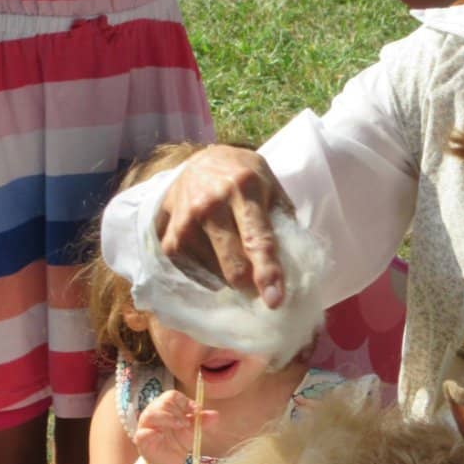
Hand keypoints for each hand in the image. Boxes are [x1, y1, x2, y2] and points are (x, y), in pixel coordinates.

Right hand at [134, 390, 215, 463]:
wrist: (169, 461)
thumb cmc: (179, 441)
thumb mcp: (193, 430)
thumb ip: (202, 421)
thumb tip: (216, 415)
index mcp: (166, 407)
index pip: (172, 395)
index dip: (185, 401)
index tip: (196, 412)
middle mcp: (154, 412)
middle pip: (163, 402)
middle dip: (178, 411)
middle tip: (186, 423)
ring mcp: (146, 425)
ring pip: (152, 414)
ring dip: (168, 419)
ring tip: (179, 426)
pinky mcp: (141, 439)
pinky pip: (143, 432)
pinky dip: (153, 433)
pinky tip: (161, 436)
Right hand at [156, 145, 293, 307]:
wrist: (201, 162)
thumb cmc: (246, 179)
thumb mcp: (272, 187)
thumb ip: (284, 222)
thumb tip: (294, 266)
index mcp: (244, 188)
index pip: (258, 239)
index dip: (268, 273)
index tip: (274, 301)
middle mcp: (211, 204)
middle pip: (233, 265)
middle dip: (251, 284)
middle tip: (260, 285)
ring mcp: (186, 221)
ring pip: (215, 275)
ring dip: (231, 276)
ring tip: (234, 251)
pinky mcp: (170, 237)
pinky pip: (196, 274)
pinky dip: (212, 275)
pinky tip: (217, 257)